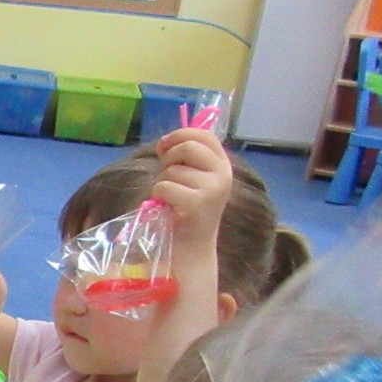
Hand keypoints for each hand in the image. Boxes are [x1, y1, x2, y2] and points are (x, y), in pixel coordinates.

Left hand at [151, 128, 231, 245]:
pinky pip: (164, 186)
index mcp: (223, 166)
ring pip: (172, 170)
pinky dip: (158, 196)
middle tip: (166, 174)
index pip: (205, 136)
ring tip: (172, 198)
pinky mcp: (197, 203)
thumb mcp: (191, 180)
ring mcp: (212, 189)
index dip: (181, 134)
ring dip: (163, 182)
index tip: (164, 145)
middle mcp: (222, 175)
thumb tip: (163, 142)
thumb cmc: (186, 210)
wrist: (191, 247)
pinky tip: (168, 207)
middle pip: (188, 147)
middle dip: (169, 158)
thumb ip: (183, 159)